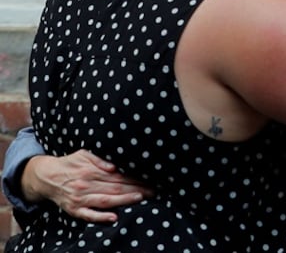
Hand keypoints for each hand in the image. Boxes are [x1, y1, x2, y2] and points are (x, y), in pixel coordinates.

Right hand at [23, 151, 150, 222]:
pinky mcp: (74, 210)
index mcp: (90, 171)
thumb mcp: (84, 154)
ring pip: (106, 200)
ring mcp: (80, 199)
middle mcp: (86, 185)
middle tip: (153, 190)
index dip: (134, 178)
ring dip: (124, 200)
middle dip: (136, 189)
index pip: (118, 176)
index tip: (149, 179)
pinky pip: (89, 215)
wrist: (46, 177)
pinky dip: (101, 217)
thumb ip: (99, 158)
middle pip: (115, 188)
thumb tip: (114, 166)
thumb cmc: (70, 164)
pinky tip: (114, 217)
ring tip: (141, 198)